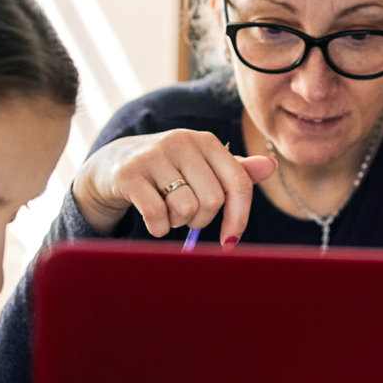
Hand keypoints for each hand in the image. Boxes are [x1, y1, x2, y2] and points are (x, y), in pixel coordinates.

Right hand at [73, 129, 275, 246]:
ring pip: (185, 209)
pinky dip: (158, 228)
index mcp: (206, 141)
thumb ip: (236, 170)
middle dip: (201, 220)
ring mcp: (154, 155)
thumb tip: (271, 165)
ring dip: (176, 223)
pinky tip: (152, 220)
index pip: (239, 183)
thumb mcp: (201, 167)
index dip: (239, 218)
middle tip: (185, 216)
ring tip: (166, 210)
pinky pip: (157, 215)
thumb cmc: (167, 170)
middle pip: (212, 201)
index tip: (230, 242)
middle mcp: (182, 141)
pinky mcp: (129, 173)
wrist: (111, 164)